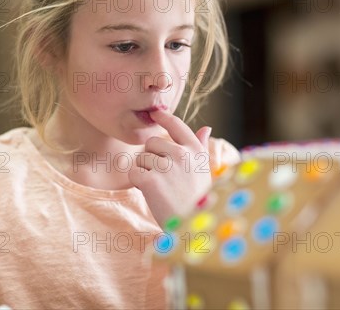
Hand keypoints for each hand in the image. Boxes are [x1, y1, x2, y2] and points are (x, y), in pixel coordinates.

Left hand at [128, 110, 211, 227]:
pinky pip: (133, 172)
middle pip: (152, 143)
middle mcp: (182, 154)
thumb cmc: (197, 199)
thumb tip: (206, 128)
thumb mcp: (204, 170)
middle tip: (164, 178)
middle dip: (152, 158)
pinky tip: (151, 193)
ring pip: (141, 158)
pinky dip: (137, 183)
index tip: (155, 112)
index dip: (163, 116)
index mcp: (195, 150)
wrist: (193, 227)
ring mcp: (166, 166)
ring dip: (145, 172)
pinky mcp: (151, 180)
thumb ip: (200, 147)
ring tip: (161, 188)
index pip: (176, 124)